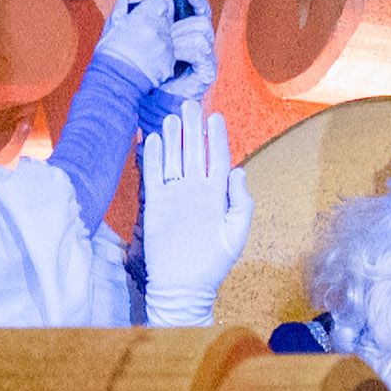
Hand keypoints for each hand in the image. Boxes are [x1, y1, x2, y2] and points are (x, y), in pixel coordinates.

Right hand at [94, 0, 182, 90]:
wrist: (115, 80)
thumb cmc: (110, 51)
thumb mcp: (115, 19)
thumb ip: (129, 2)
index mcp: (145, 15)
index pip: (160, 2)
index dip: (152, 7)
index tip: (146, 13)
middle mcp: (159, 29)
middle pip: (167, 17)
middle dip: (157, 21)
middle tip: (144, 31)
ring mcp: (167, 46)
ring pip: (169, 34)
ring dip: (160, 37)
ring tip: (143, 47)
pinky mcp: (170, 61)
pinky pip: (170, 51)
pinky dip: (162, 53)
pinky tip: (149, 58)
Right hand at [136, 107, 248, 327]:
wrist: (184, 285)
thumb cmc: (214, 262)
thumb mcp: (236, 234)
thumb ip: (240, 202)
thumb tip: (240, 171)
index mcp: (217, 194)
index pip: (218, 158)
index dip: (217, 138)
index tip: (215, 117)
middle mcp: (195, 190)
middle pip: (194, 152)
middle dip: (192, 129)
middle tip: (190, 105)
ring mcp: (175, 195)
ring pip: (173, 159)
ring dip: (172, 138)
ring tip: (171, 118)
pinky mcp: (155, 204)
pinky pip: (153, 176)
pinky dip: (152, 158)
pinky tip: (150, 139)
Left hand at [158, 0, 219, 104]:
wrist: (150, 98)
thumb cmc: (150, 69)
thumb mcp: (148, 36)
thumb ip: (156, 15)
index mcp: (189, 34)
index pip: (201, 11)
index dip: (198, 2)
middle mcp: (201, 44)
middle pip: (202, 21)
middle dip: (181, 27)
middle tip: (167, 37)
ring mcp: (206, 58)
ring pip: (202, 34)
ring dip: (182, 40)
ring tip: (169, 51)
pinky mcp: (207, 71)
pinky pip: (202, 52)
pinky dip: (186, 52)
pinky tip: (175, 59)